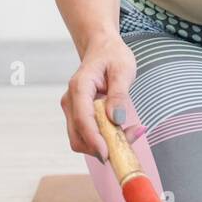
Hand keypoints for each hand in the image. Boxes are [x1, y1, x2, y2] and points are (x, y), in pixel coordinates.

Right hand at [60, 33, 146, 161]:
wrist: (101, 48)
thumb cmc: (112, 55)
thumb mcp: (123, 70)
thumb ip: (119, 95)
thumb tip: (116, 119)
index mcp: (80, 87)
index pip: (82, 118)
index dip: (93, 139)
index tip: (107, 153)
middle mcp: (71, 101)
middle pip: (78, 136)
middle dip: (102, 146)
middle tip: (131, 138)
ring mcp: (72, 109)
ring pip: (82, 139)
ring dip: (105, 144)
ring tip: (131, 132)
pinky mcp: (78, 115)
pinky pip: (88, 134)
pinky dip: (104, 139)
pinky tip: (122, 130)